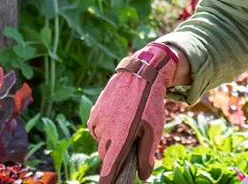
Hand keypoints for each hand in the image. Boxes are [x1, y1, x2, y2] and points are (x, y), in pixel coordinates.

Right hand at [87, 43, 183, 183]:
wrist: (139, 74)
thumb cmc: (149, 104)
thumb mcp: (154, 131)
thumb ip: (146, 155)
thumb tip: (143, 175)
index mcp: (119, 140)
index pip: (108, 170)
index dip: (108, 181)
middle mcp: (104, 133)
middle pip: (106, 156)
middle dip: (116, 156)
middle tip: (131, 143)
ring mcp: (97, 123)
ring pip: (102, 143)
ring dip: (111, 141)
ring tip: (128, 127)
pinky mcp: (94, 114)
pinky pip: (98, 130)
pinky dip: (106, 130)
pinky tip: (119, 119)